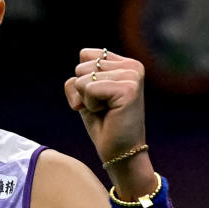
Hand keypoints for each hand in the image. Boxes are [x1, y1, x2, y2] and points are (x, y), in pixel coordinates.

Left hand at [63, 48, 146, 167]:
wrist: (120, 152)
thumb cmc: (103, 124)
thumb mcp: (86, 94)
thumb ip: (81, 74)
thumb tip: (76, 76)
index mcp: (125, 63)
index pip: (85, 55)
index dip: (82, 80)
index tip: (99, 98)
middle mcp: (132, 66)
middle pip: (81, 66)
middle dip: (82, 91)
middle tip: (103, 108)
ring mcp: (132, 76)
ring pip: (83, 77)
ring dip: (87, 99)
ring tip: (106, 111)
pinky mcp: (128, 89)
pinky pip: (89, 89)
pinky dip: (90, 105)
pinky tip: (108, 114)